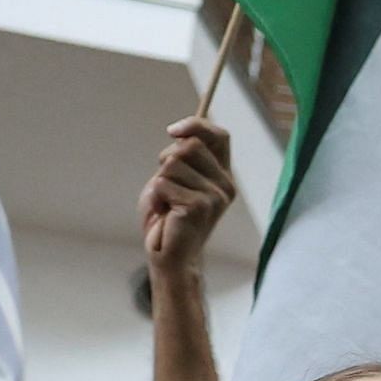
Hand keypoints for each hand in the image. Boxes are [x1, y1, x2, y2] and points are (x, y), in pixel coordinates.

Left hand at [140, 118, 234, 269]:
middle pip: (189, 146)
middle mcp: (225, 184)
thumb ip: (182, 157)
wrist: (168, 255)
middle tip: (167, 185)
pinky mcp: (199, 207)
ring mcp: (215, 197)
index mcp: (222, 175)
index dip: (196, 125)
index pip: (219, 136)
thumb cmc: (168, 216)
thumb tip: (180, 132)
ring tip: (166, 203)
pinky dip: (155, 197)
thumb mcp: (175, 178)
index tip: (172, 131)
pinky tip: (164, 213)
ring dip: (159, 182)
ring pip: (171, 164)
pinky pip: (162, 184)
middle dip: (166, 160)